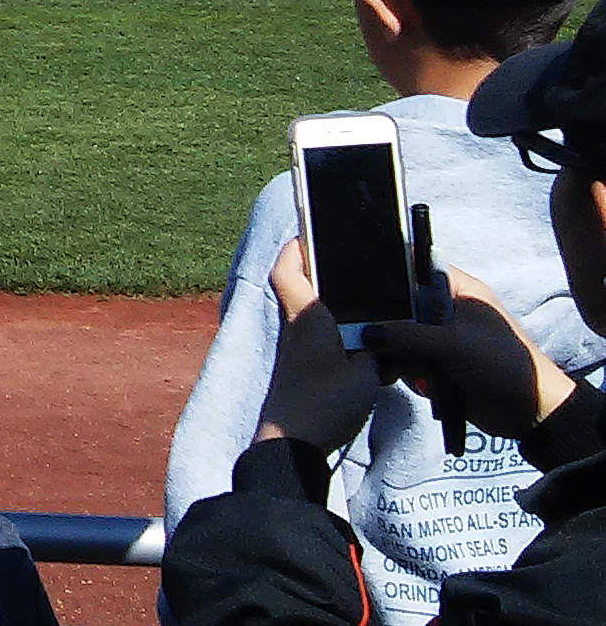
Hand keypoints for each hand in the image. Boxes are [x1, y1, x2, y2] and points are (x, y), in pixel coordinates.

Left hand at [257, 240, 389, 449]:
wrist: (292, 446)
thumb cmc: (323, 403)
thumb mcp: (365, 373)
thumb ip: (380, 349)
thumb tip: (392, 337)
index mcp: (306, 318)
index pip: (287, 269)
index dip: (297, 247)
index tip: (315, 233)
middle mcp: (296, 329)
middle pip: (302, 288)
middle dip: (324, 274)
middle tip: (356, 266)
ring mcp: (296, 352)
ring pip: (312, 316)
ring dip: (334, 307)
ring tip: (371, 303)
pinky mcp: (301, 372)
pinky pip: (319, 341)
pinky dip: (340, 336)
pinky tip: (367, 345)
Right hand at [365, 265, 580, 441]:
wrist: (528, 411)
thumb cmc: (500, 363)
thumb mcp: (452, 344)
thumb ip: (406, 335)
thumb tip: (367, 334)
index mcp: (457, 290)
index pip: (414, 268)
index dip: (388, 274)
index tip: (360, 286)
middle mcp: (445, 310)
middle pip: (399, 308)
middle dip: (390, 329)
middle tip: (378, 342)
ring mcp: (440, 339)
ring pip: (398, 339)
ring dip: (403, 358)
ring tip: (418, 373)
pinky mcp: (437, 365)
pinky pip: (407, 363)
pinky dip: (410, 374)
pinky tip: (420, 383)